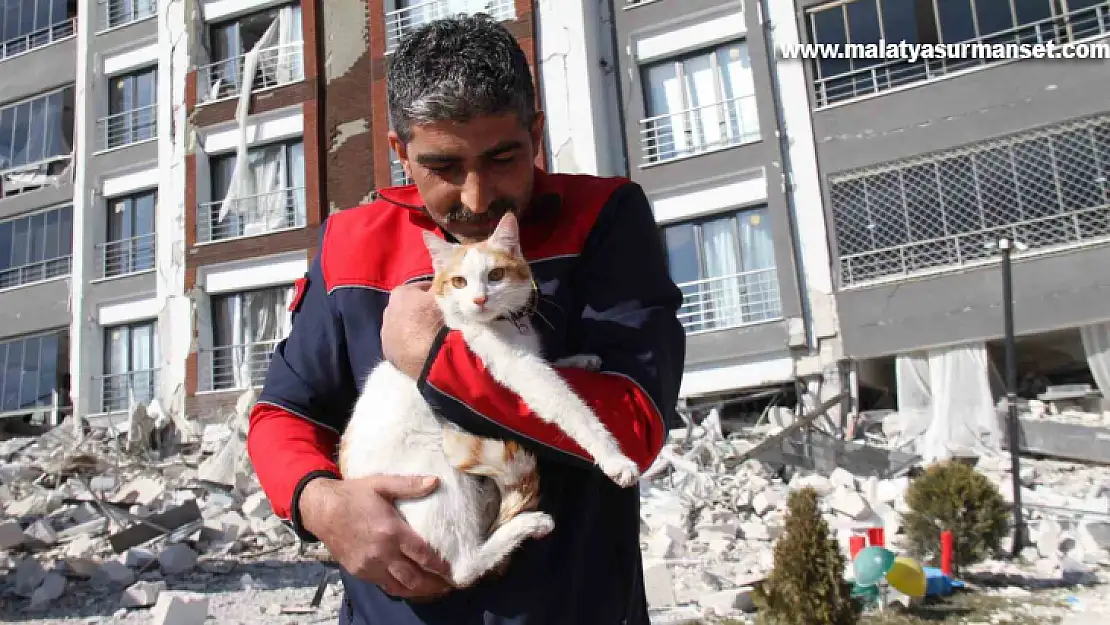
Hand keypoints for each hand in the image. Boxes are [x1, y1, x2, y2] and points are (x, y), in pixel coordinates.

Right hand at [299, 475, 454, 599]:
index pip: (423, 555)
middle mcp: (382, 552)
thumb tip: (436, 481)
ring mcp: (369, 565)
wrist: (321, 509)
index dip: (440, 566)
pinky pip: (384, 585)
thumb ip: (409, 485)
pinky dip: (400, 589)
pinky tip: (410, 588)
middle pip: (414, 577)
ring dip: (419, 591)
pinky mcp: (359, 571)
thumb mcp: (381, 484)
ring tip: (435, 591)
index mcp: (391, 531)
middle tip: (449, 585)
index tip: (452, 570)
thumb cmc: (353, 495)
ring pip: (400, 586)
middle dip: (434, 584)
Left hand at [382, 282, 443, 378]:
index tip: (449, 300)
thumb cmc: (436, 320)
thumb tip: (447, 274)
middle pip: (412, 306)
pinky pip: (404, 342)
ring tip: (434, 335)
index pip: (423, 287)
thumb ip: (444, 282)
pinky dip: (413, 343)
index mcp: (400, 292)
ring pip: (407, 325)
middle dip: (425, 310)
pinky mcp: (388, 352)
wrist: (428, 357)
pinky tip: (425, 347)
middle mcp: (388, 309)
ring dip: (418, 328)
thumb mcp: (444, 295)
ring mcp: (386, 332)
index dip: (437, 293)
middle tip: (443, 318)